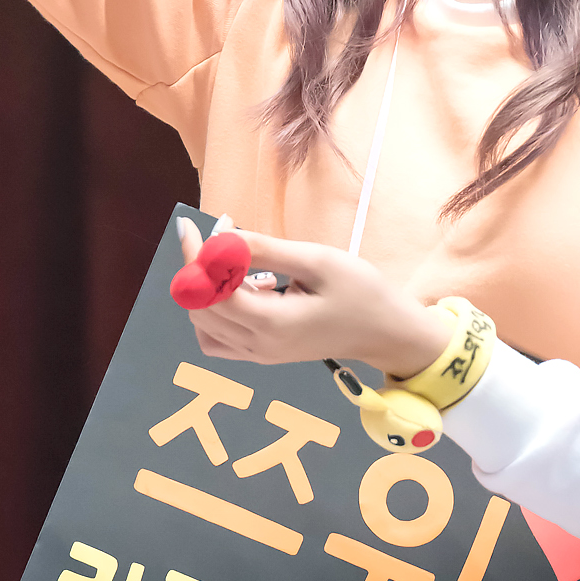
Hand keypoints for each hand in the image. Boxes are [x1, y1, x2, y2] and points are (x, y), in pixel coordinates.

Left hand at [177, 220, 450, 375]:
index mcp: (271, 324)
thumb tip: (221, 238)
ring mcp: (258, 355)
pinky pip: (218, 339)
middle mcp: (257, 346)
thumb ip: (266, 251)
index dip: (195, 256)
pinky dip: (214, 313)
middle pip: (201, 308)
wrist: (387, 332)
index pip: (210, 291)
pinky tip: (239, 290)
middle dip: (198, 267)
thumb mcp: (317, 261)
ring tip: (234, 261)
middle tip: (222, 232)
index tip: (191, 225)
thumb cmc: (362, 292)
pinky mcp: (263, 355)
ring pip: (204, 324)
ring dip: (205, 289)